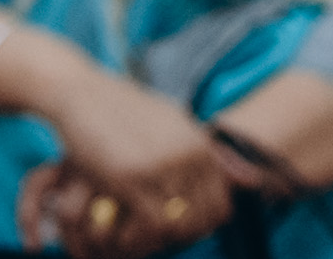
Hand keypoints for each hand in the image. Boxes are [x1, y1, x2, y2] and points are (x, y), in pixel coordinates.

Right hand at [12, 63, 234, 251]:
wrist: (77, 91)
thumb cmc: (122, 109)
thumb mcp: (174, 122)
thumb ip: (211, 153)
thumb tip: (255, 182)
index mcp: (200, 145)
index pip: (221, 206)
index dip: (201, 225)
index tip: (176, 228)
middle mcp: (187, 156)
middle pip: (202, 220)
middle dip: (180, 236)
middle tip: (155, 237)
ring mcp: (160, 166)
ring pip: (179, 226)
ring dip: (159, 241)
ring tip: (137, 238)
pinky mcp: (130, 177)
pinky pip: (151, 226)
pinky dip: (139, 238)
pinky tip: (123, 235)